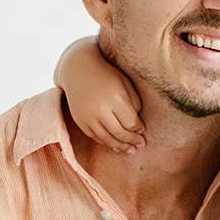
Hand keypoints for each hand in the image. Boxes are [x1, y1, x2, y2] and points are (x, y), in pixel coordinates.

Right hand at [54, 37, 144, 152]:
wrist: (78, 68)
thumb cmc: (106, 74)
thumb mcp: (124, 83)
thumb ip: (134, 102)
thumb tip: (137, 126)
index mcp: (115, 97)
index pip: (131, 122)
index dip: (138, 128)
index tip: (142, 130)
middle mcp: (100, 108)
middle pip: (120, 133)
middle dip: (132, 141)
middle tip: (140, 145)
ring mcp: (88, 116)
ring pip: (106, 138)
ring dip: (119, 146)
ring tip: (129, 150)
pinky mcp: (80, 120)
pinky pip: (94, 136)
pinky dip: (105, 142)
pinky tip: (114, 145)